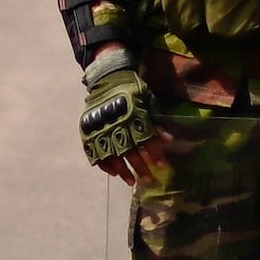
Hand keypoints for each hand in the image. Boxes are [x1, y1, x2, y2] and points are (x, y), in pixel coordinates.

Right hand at [81, 51, 165, 184]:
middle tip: (148, 180)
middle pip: (130, 151)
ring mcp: (102, 128)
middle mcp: (117, 124)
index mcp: (133, 116)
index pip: (146, 139)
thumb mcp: (147, 102)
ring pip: (112, 154)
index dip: (154, 153)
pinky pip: (95, 151)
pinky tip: (113, 173)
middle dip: (140, 167)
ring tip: (130, 182)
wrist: (108, 78)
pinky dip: (104, 164)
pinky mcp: (90, 130)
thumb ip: (155, 122)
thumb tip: (169, 140)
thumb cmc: (132, 91)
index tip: (161, 166)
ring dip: (123, 170)